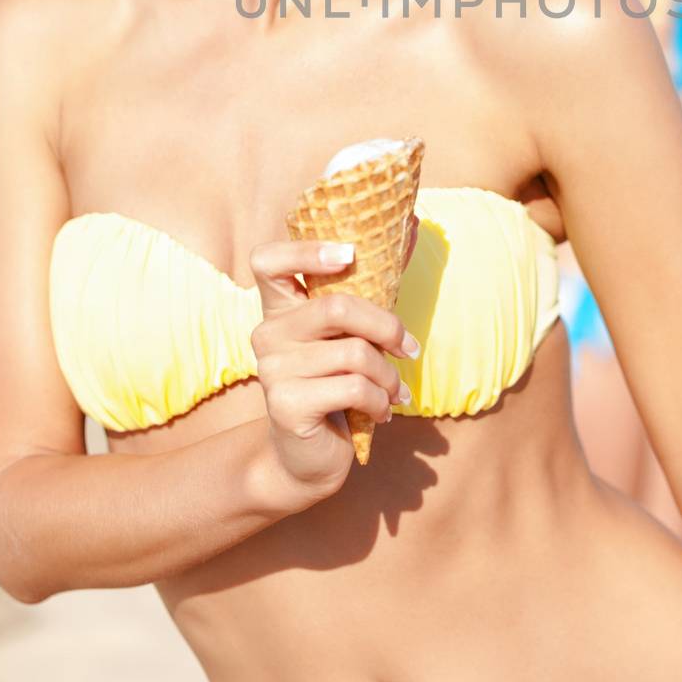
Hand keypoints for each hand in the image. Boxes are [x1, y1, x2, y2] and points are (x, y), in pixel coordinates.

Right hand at [247, 217, 420, 509]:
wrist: (308, 458)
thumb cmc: (337, 384)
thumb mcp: (353, 334)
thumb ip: (375, 285)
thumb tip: (414, 223)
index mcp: (280, 308)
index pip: (268, 260)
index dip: (306, 251)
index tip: (350, 254)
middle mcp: (267, 333)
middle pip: (335, 306)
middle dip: (387, 326)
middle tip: (409, 348)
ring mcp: (272, 369)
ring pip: (354, 353)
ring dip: (389, 375)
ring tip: (395, 391)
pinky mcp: (286, 404)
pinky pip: (354, 388)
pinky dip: (382, 401)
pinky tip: (382, 412)